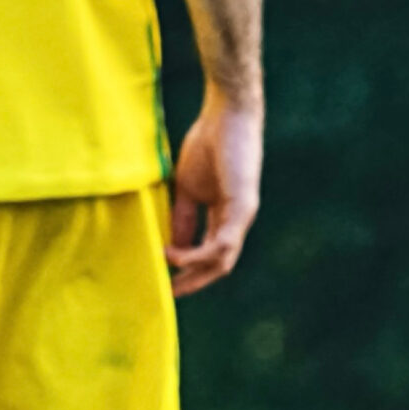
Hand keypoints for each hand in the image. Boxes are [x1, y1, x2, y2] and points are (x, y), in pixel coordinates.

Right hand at [167, 85, 262, 297]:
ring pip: (222, 260)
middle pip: (218, 265)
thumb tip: (170, 247)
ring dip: (193, 271)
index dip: (188, 269)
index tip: (164, 281)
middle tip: (168, 294)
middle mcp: (236, 220)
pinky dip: (197, 254)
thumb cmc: (207, 143)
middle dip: (193, 282)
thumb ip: (181, 216)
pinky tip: (175, 254)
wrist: (226, 115)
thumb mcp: (187, 188)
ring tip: (166, 270)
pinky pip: (222, 244)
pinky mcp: (244, 208)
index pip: (209, 253)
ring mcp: (243, 216)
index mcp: (223, 215)